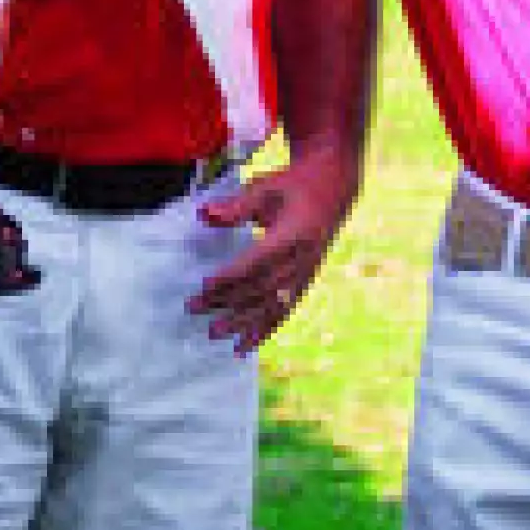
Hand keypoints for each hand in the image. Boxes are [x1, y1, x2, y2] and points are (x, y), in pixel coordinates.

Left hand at [190, 142, 358, 356]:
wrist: (333, 188)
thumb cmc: (294, 184)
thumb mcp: (265, 187)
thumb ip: (235, 206)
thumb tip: (203, 213)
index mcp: (293, 233)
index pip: (257, 261)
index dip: (231, 276)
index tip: (204, 287)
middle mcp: (302, 259)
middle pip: (261, 287)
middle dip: (228, 303)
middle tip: (196, 312)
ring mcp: (306, 273)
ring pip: (272, 304)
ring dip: (243, 322)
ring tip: (216, 335)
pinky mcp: (305, 281)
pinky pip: (285, 309)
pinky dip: (265, 329)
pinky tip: (246, 345)